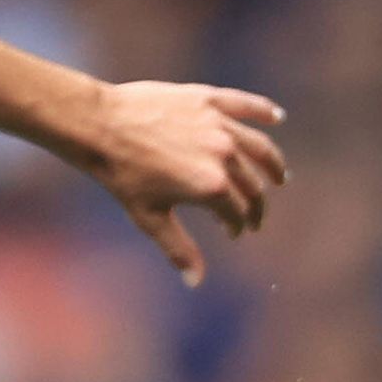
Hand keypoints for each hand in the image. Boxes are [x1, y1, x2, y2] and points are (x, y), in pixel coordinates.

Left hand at [82, 81, 287, 286]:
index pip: (237, 213)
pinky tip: (277, 118)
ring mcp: (218, 124)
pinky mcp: (208, 99)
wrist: (100, 126)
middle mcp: (223, 154)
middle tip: (254, 215)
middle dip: (256, 206)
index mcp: (212, 186)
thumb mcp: (150, 218)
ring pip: (259, 147)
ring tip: (280, 177)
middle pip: (253, 185)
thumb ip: (179, 249)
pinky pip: (244, 105)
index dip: (238, 227)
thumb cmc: (122, 175)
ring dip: (273, 165)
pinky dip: (263, 110)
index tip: (232, 233)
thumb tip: (195, 282)